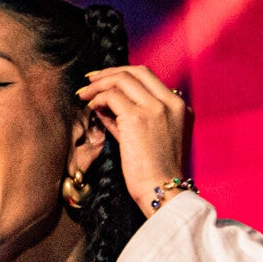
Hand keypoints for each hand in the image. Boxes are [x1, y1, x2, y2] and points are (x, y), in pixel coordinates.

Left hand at [76, 66, 192, 215]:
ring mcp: (155, 108)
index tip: (104, 79)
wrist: (163, 190)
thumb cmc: (154, 171)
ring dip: (99, 84)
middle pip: (135, 71)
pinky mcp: (138, 118)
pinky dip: (98, 98)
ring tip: (84, 94)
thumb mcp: (147, 137)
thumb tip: (104, 103)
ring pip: (122, 79)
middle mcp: (170, 102)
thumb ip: (129, 117)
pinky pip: (112, 96)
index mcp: (178, 105)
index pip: (147, 76)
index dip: (122, 73)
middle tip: (90, 80)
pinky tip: (91, 107)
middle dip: (109, 72)